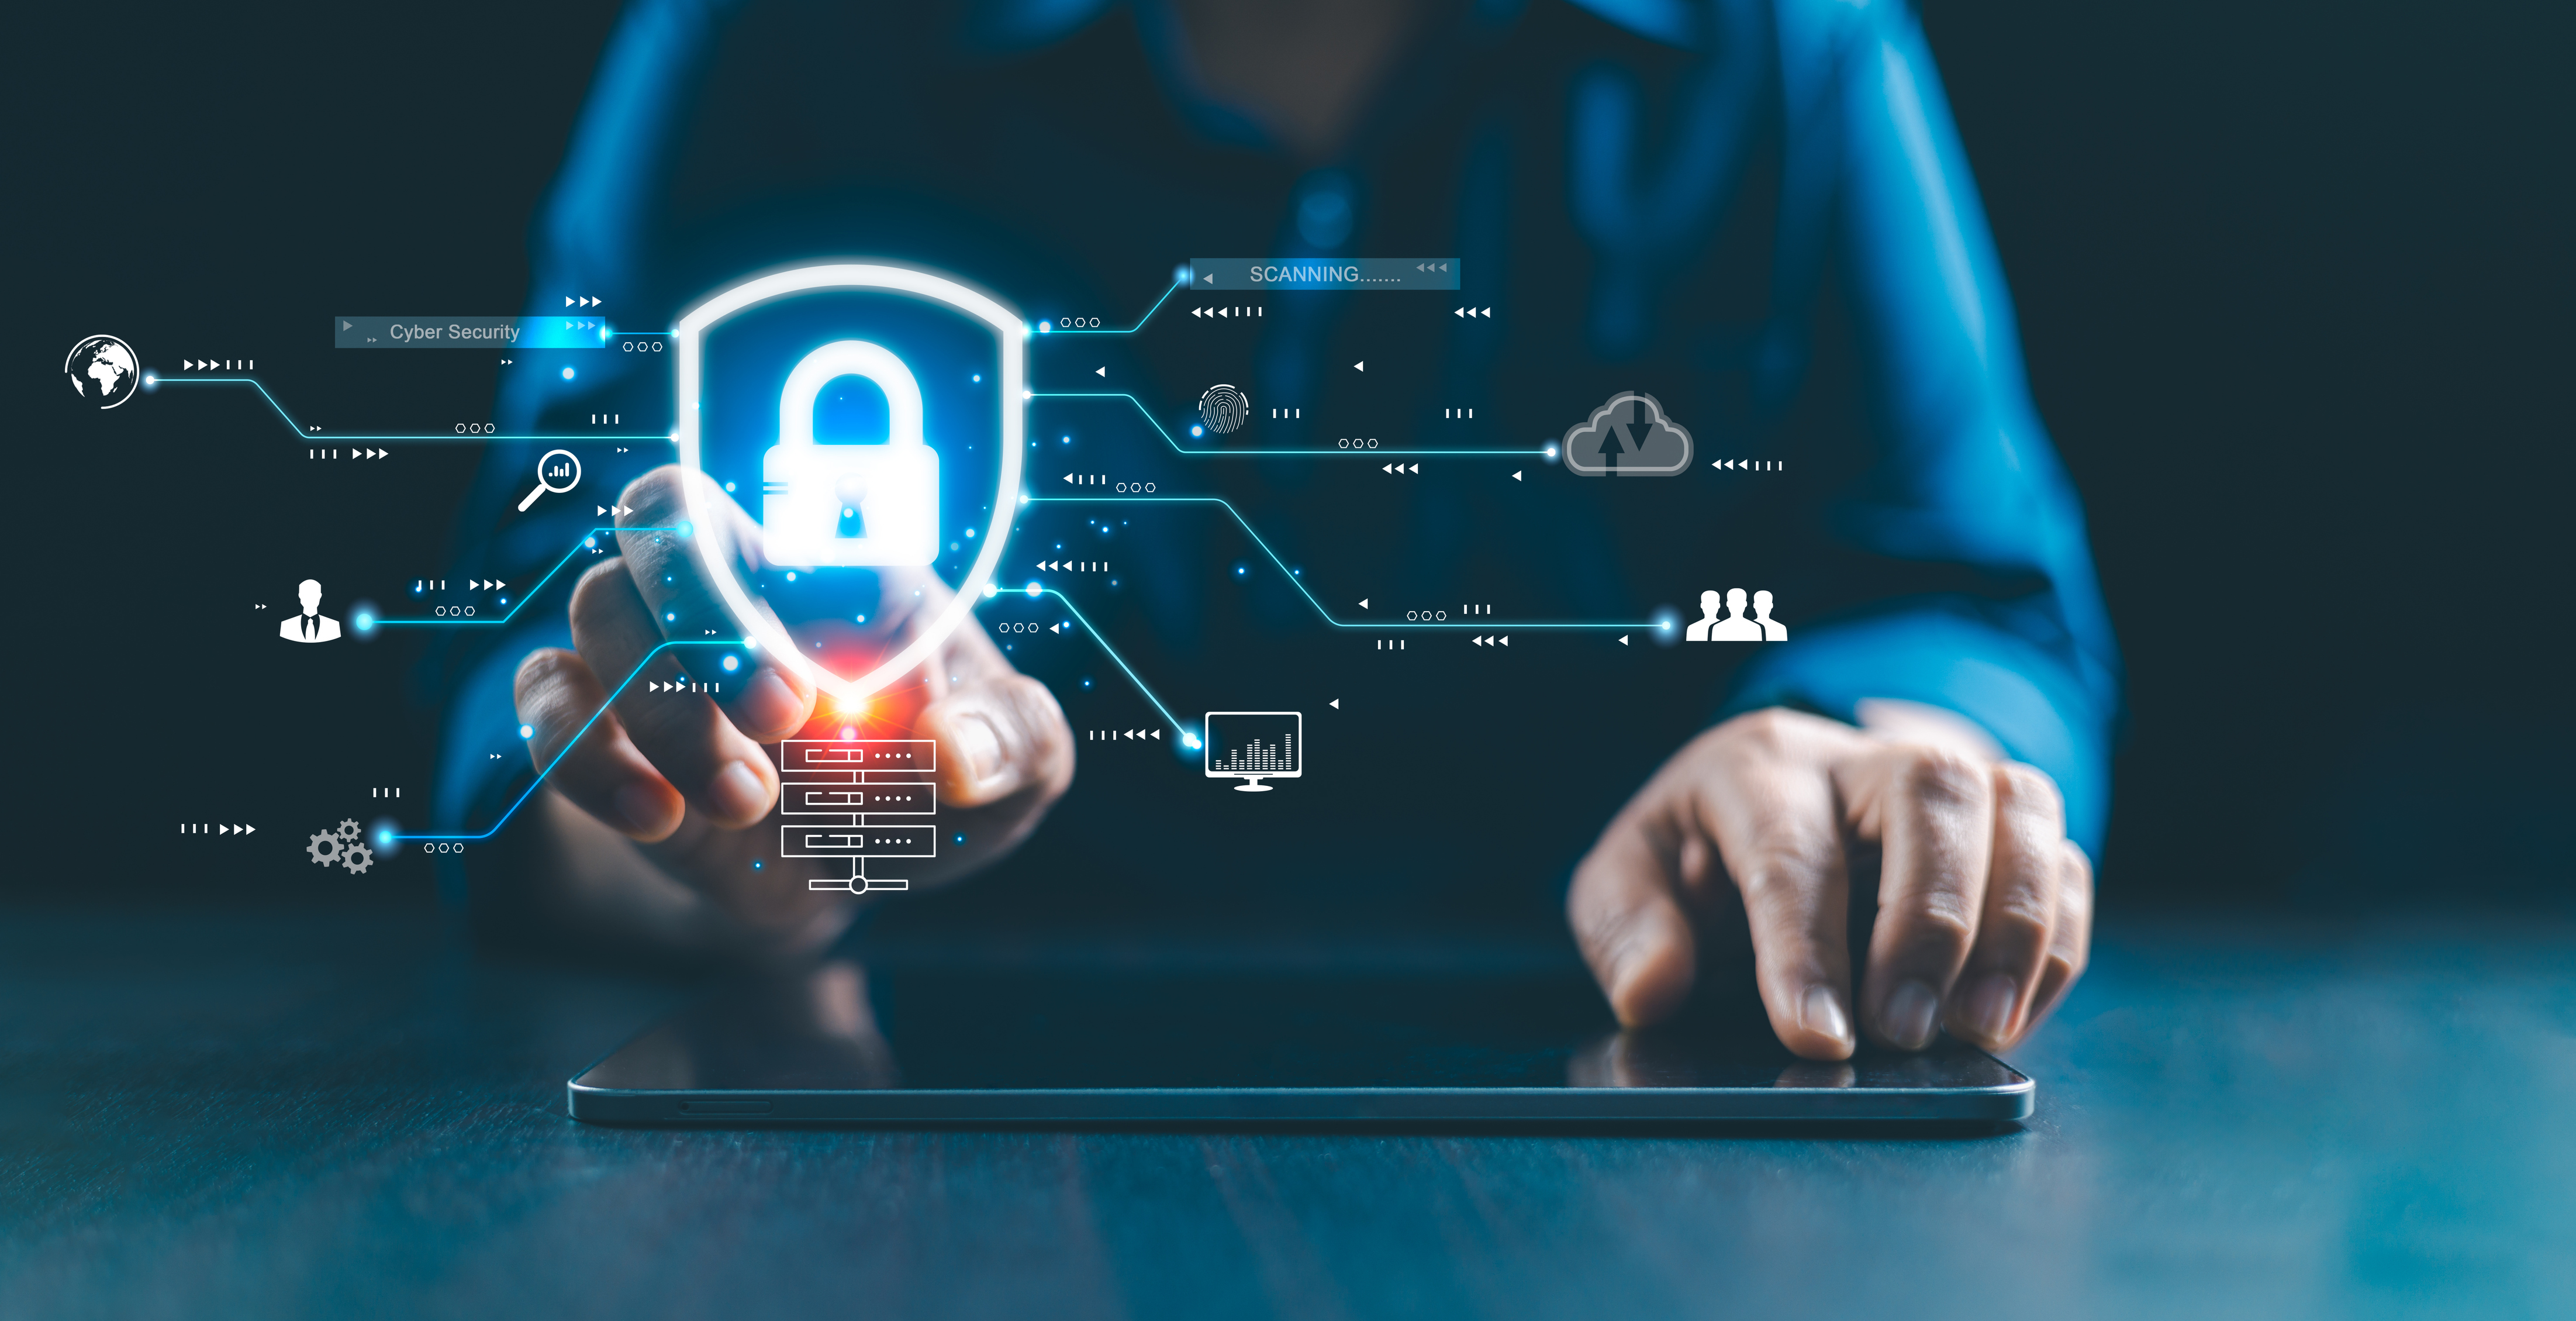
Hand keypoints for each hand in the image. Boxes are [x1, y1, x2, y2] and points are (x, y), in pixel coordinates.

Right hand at [507, 465, 1072, 959]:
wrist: (849, 876)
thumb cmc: (933, 791)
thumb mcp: (1012, 773)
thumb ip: (1020, 745)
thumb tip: (963, 754)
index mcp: (840, 567)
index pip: (801, 503)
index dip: (802, 577)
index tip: (841, 697)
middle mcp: (734, 589)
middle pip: (658, 517)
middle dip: (706, 617)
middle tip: (784, 723)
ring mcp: (655, 653)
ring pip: (596, 607)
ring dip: (662, 712)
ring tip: (745, 803)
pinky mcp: (599, 727)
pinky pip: (545, 696)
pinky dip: (584, 756)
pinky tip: (655, 817)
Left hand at [1566, 707, 2091, 1059]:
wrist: (1763, 803)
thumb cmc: (1697, 854)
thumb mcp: (1626, 880)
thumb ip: (1626, 930)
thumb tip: (1653, 989)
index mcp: (1755, 766)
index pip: (1791, 851)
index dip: (1806, 950)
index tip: (1818, 1035)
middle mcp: (1858, 756)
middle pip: (1932, 793)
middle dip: (1929, 922)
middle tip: (1905, 1032)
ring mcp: (1947, 779)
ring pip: (2019, 806)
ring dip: (2015, 926)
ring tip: (1980, 1027)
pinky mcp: (2005, 825)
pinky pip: (2063, 861)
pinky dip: (2056, 940)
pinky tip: (2013, 1010)